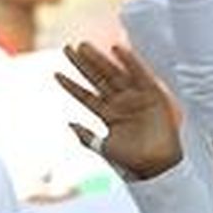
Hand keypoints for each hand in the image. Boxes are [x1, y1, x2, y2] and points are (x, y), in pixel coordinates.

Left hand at [56, 42, 181, 179]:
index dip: (71, 85)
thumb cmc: (131, 161)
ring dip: (98, 59)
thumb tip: (70, 124)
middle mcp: (120, 102)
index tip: (55, 73)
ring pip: (113, 73)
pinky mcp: (152, 94)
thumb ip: (87, 137)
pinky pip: (139, 74)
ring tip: (82, 46)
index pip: (85, 96)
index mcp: (108, 114)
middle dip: (82, 64)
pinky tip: (117, 48)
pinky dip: (130, 61)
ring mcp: (135, 97)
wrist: (156, 166)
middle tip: (67, 48)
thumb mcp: (104, 147)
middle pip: (97, 79)